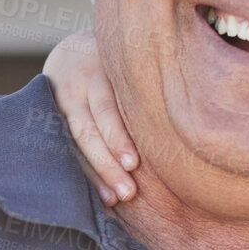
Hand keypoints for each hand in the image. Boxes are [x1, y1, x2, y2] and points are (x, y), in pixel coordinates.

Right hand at [41, 30, 138, 205]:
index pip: (107, 107)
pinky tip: (98, 196)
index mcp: (104, 66)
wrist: (76, 50)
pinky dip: (82, 171)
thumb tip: (195, 120)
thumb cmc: (125, 63)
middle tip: (129, 193)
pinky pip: (66, 147)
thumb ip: (152, 84)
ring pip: (76, 140)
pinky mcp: (53, 115)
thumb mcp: (136, 60)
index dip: (117, 136)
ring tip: (114, 199)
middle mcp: (78, 82)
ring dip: (95, 172)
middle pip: (89, 128)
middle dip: (107, 162)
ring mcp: (62, 99)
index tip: (133, 164)